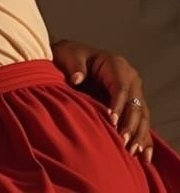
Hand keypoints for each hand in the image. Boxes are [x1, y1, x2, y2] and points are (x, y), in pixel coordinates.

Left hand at [51, 39, 152, 161]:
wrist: (68, 59)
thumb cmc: (68, 56)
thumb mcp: (68, 56)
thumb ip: (74, 67)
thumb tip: (77, 79)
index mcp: (116, 65)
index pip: (121, 88)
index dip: (118, 105)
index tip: (111, 121)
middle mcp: (130, 78)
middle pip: (135, 104)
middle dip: (131, 124)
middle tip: (123, 142)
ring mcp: (133, 92)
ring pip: (142, 116)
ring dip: (138, 134)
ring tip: (132, 152)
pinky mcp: (131, 105)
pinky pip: (141, 122)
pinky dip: (142, 138)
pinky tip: (142, 155)